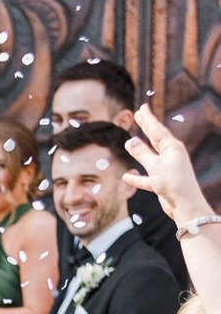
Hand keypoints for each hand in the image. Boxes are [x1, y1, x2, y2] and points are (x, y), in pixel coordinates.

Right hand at [126, 102, 211, 227]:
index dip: (148, 119)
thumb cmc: (173, 183)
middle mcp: (171, 155)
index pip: (157, 130)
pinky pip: (147, 177)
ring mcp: (167, 169)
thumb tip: (130, 141)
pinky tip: (127, 176)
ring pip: (150, 157)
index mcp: (172, 147)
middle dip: (147, 127)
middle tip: (140, 114)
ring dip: (141, 150)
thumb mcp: (156, 166)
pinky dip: (137, 177)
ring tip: (131, 141)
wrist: (185, 205)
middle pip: (155, 139)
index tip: (142, 107)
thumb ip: (143, 154)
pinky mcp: (162, 182)